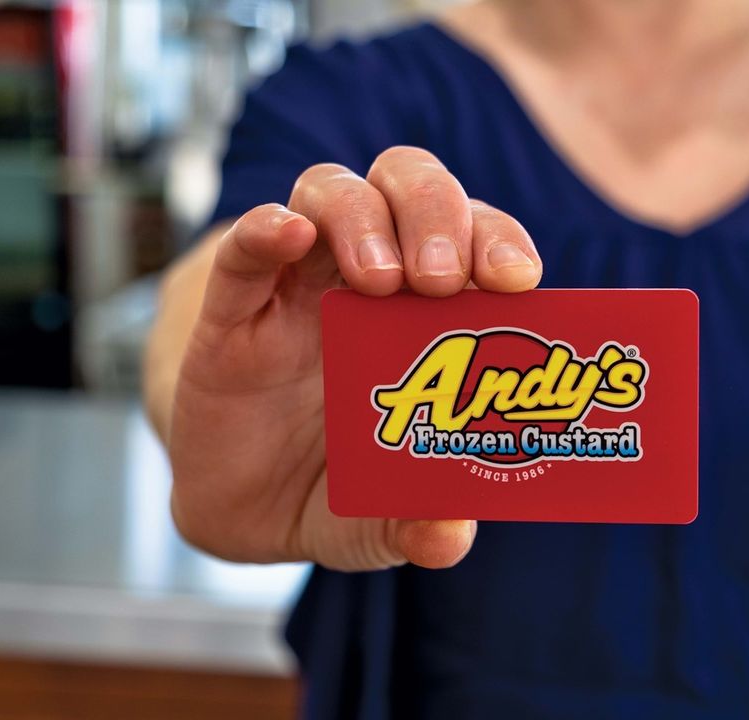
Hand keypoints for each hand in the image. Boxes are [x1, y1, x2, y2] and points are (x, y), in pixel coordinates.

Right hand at [161, 146, 541, 570]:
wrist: (240, 504)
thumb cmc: (334, 488)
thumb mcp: (377, 518)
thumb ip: (415, 526)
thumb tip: (453, 534)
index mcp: (427, 317)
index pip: (474, 242)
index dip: (499, 241)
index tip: (517, 278)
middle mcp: (368, 283)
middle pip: (409, 190)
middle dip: (436, 214)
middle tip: (442, 278)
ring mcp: (297, 288)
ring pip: (332, 194)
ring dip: (362, 217)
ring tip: (379, 277)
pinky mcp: (231, 313)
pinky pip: (243, 252)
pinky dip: (264, 232)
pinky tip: (286, 233)